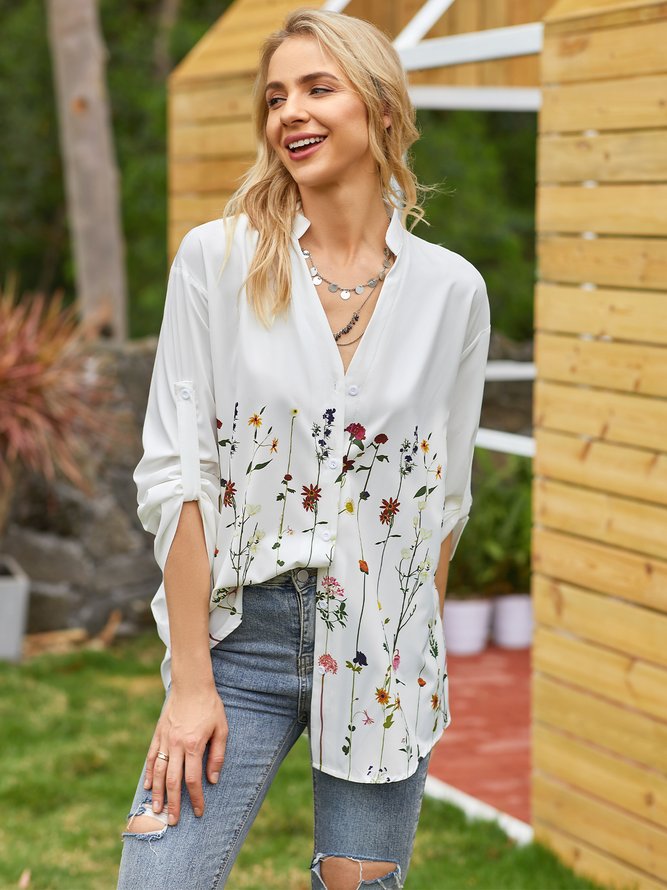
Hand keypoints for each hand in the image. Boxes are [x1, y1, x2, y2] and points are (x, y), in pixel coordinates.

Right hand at [144, 684, 227, 825]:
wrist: (191, 684)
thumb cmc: (210, 706)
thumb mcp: (222, 729)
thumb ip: (217, 755)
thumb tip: (213, 779)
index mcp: (194, 745)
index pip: (193, 780)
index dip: (196, 799)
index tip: (199, 812)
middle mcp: (176, 745)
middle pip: (173, 781)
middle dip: (174, 804)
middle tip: (173, 822)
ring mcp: (165, 739)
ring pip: (159, 772)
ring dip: (158, 793)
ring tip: (157, 810)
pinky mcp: (158, 734)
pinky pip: (151, 757)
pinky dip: (150, 773)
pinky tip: (149, 786)